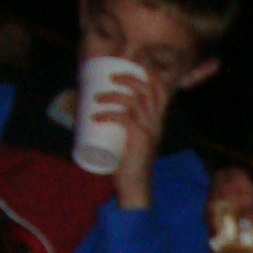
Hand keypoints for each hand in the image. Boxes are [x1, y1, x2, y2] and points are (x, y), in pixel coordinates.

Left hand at [96, 70, 172, 210]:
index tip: (129, 66)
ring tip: (97, 98)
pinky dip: (108, 114)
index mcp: (157, 118)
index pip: (161, 88)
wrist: (135, 186)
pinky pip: (124, 119)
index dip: (148, 73)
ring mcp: (149, 129)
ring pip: (135, 101)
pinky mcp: (139, 139)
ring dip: (113, 95)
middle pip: (149, 88)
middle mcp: (156, 121)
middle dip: (129, 77)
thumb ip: (121, 121)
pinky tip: (96, 116)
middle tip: (111, 77)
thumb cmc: (128, 161)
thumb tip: (91, 105)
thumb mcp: (130, 136)